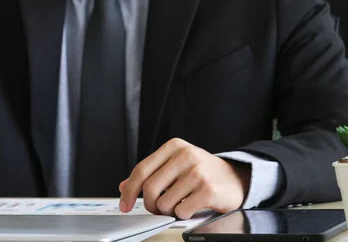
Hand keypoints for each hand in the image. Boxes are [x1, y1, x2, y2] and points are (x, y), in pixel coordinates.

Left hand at [118, 138, 249, 219]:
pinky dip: (182, 214)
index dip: (129, 190)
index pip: (141, 170)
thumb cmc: (203, 172)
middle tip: (156, 209)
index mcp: (173, 146)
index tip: (124, 204)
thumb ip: (151, 174)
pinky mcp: (208, 189)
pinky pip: (181, 211)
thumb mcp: (176, 165)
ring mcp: (197, 172)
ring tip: (180, 204)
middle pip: (150, 188)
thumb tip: (124, 186)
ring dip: (168, 211)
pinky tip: (191, 207)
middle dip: (149, 205)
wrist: (237, 178)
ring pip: (164, 203)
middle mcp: (185, 155)